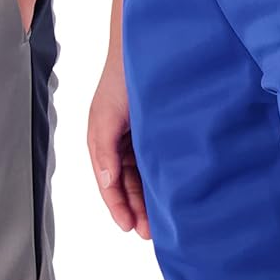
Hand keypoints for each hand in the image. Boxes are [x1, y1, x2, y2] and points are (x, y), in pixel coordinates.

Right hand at [87, 54, 148, 238]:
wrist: (149, 46)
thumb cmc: (122, 77)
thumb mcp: (106, 116)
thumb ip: (104, 151)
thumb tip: (108, 184)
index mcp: (104, 141)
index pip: (109, 183)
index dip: (119, 206)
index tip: (131, 228)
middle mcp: (123, 143)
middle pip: (128, 185)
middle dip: (137, 209)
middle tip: (151, 233)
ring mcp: (143, 139)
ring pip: (146, 178)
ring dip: (151, 200)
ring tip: (164, 223)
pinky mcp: (164, 134)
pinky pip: (162, 164)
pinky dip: (165, 181)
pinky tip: (175, 196)